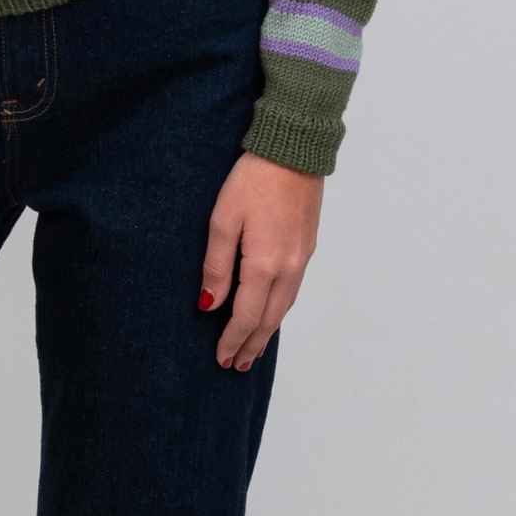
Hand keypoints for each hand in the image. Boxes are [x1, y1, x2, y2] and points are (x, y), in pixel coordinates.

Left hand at [198, 154, 323, 370]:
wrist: (293, 149)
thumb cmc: (253, 179)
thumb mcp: (222, 220)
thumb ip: (216, 266)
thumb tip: (209, 304)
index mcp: (264, 265)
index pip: (246, 317)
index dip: (232, 341)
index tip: (221, 359)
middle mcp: (288, 268)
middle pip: (269, 319)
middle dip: (251, 345)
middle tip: (237, 366)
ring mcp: (301, 258)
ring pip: (284, 307)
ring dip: (267, 331)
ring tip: (253, 348)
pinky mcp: (307, 246)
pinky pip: (293, 290)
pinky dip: (280, 310)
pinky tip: (272, 312)